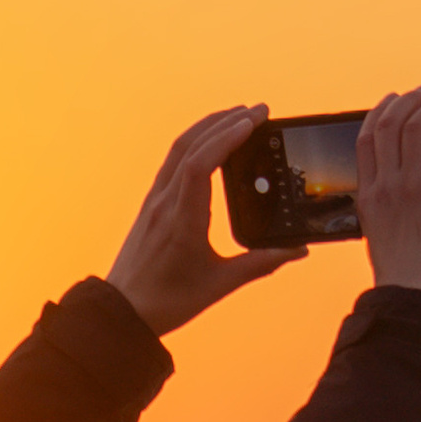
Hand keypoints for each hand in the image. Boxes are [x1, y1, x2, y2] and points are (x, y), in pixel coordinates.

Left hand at [105, 107, 306, 336]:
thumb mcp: (219, 284)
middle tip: (260, 110)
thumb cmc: (169, 301)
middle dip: (226, 121)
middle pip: (191, 146)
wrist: (123, 311)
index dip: (227, 137)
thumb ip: (261, 264)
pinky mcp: (152, 204)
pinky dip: (196, 143)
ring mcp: (155, 201)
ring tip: (240, 117)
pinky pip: (173, 162)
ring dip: (209, 126)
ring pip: (179, 149)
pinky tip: (213, 142)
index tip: (253, 121)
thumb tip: (297, 250)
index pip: (202, 165)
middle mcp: (165, 203)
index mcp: (182, 220)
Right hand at [356, 88, 420, 308]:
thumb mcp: (382, 234)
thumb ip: (388, 205)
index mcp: (367, 195)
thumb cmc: (405, 274)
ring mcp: (411, 186)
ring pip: (420, 126)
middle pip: (392, 123)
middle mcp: (386, 185)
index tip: (396, 100)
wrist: (415, 295)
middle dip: (412, 100)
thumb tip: (411, 182)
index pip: (367, 137)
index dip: (381, 111)